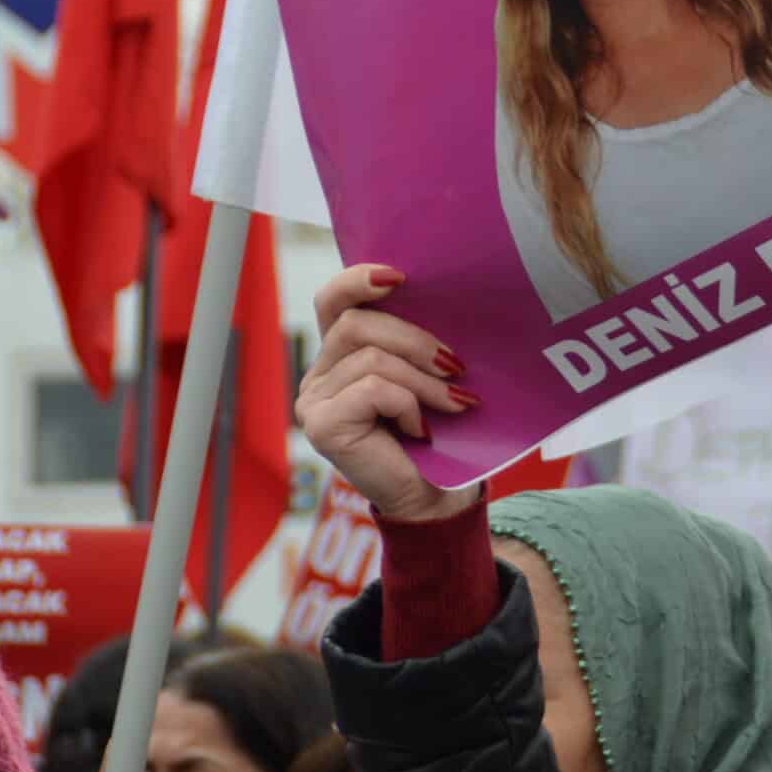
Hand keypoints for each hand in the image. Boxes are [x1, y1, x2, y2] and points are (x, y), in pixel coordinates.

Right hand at [296, 264, 480, 521]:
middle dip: (416, 340)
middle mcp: (319, 374)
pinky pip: (373, 388)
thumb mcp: (429, 374)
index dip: (359, 279)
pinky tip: (420, 429)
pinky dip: (408, 404)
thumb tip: (443, 295)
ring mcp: (314, 400)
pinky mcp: (322, 425)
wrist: (438, 496)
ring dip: (423, 380)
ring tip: (455, 403)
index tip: (402, 275)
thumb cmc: (440, 433)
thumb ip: (417, 340)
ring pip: (372, 357)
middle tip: (457, 366)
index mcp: (341, 354)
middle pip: (357, 323)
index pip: (333, 300)